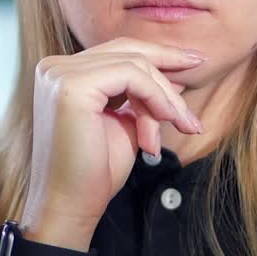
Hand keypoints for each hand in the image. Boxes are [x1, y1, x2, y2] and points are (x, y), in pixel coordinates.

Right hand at [20, 37, 203, 248]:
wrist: (71, 206)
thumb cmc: (94, 172)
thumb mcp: (125, 124)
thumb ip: (142, 97)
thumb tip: (175, 76)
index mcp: (62, 73)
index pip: (117, 52)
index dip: (158, 56)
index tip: (194, 63)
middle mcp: (54, 67)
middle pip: (126, 49)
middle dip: (169, 64)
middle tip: (202, 68)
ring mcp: (60, 74)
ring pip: (134, 64)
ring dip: (165, 96)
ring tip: (181, 125)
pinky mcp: (72, 86)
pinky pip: (131, 75)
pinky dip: (157, 96)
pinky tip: (168, 118)